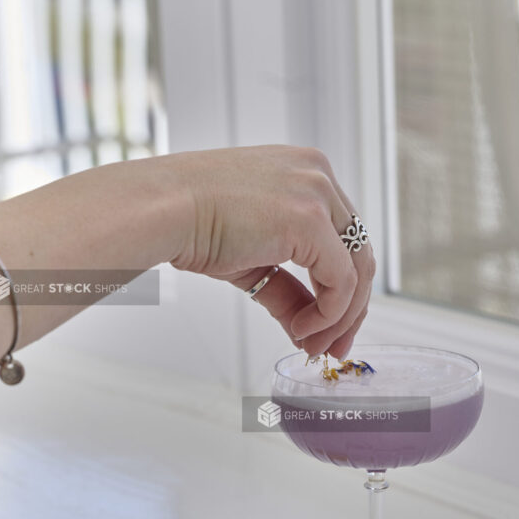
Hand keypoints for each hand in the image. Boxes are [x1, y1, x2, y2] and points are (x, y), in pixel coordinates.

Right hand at [170, 146, 375, 357]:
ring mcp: (318, 194)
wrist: (159, 211)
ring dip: (340, 318)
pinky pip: (341, 281)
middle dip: (349, 309)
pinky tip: (301, 330)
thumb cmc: (188, 223)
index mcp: (305, 171)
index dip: (342, 288)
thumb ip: (285, 288)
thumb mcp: (251, 257)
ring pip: (357, 269)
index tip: (327, 327)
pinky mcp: (311, 220)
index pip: (344, 236)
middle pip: (359, 252)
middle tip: (332, 347)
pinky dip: (328, 314)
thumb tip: (305, 328)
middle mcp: (318, 174)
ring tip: (315, 346)